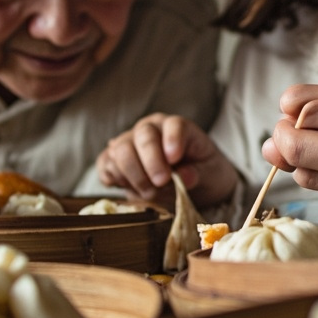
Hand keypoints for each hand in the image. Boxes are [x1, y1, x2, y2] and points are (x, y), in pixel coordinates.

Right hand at [97, 113, 238, 207]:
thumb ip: (199, 173)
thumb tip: (184, 177)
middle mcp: (150, 129)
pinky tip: (129, 188)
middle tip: (161, 183)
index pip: (174, 125)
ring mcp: (129, 142)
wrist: (192, 183)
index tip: (174, 159)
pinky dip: (113, 178)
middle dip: (150, 162)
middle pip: (142, 137)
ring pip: (120, 150)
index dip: (172, 140)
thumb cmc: (204, 172)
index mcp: (177, 126)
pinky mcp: (114, 160)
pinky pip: (105, 164)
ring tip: (150, 193)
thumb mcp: (211, 174)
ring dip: (133, 175)